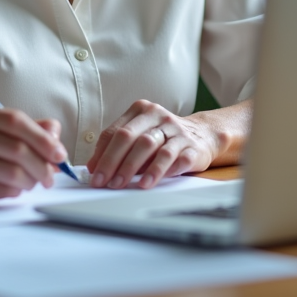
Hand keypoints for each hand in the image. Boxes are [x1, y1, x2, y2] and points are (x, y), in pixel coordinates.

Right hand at [0, 100, 67, 202]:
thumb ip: (28, 127)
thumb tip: (55, 135)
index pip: (16, 121)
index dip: (43, 139)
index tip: (59, 153)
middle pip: (16, 149)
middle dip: (42, 164)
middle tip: (51, 174)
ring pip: (10, 173)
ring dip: (31, 180)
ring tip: (34, 181)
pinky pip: (0, 191)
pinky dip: (16, 191)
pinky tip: (14, 187)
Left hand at [86, 100, 217, 189]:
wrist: (203, 135)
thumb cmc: (164, 138)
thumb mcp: (141, 135)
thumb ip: (118, 147)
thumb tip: (94, 167)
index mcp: (142, 110)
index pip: (115, 131)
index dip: (102, 153)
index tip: (94, 173)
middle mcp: (159, 116)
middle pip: (130, 137)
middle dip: (114, 161)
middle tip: (105, 182)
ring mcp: (176, 130)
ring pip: (151, 147)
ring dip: (134, 167)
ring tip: (123, 185)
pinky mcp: (191, 147)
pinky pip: (174, 158)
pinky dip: (159, 171)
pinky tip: (149, 182)